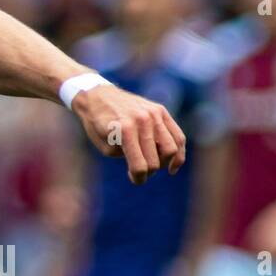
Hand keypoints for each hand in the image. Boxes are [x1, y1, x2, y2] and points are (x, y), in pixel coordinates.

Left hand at [71, 84, 185, 184]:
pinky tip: (172, 165)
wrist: (97, 96)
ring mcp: (154, 114)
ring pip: (172, 149)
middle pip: (155, 161)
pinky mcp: (161, 110)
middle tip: (140, 172)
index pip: (139, 166)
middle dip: (148, 172)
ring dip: (164, 163)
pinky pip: (178, 135)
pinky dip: (179, 153)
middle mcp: (142, 120)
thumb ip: (127, 158)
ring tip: (154, 166)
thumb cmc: (98, 124)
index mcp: (125, 130)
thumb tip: (148, 165)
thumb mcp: (105, 146)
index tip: (135, 179)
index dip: (138, 178)